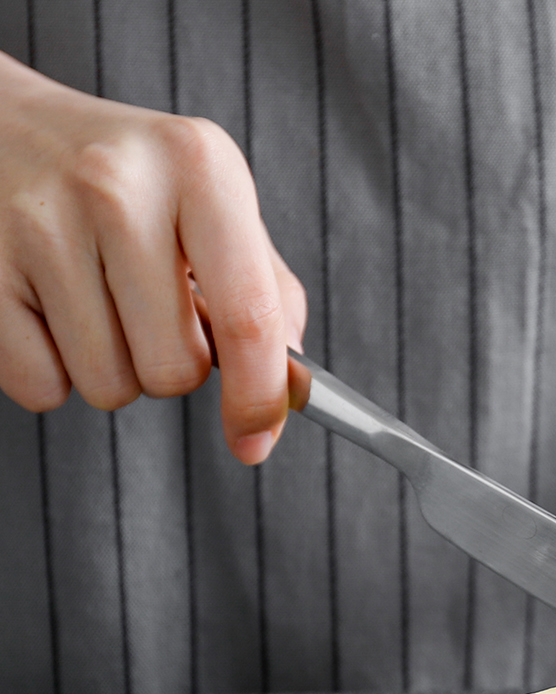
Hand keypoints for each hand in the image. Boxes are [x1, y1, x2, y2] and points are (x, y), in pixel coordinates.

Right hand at [0, 52, 304, 462]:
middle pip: (174, 371)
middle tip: (144, 307)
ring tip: (91, 297)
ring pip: (110, 386)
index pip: (250, 318)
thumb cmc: (124, 180)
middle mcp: (118, 186)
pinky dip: (50, 368)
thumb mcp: (211, 204)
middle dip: (169, 365)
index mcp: (198, 166)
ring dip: (110, 367)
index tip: (256, 440)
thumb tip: (291, 388)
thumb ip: (267, 291)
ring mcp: (39, 221)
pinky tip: (45, 304)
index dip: (260, 399)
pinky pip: (42, 386)